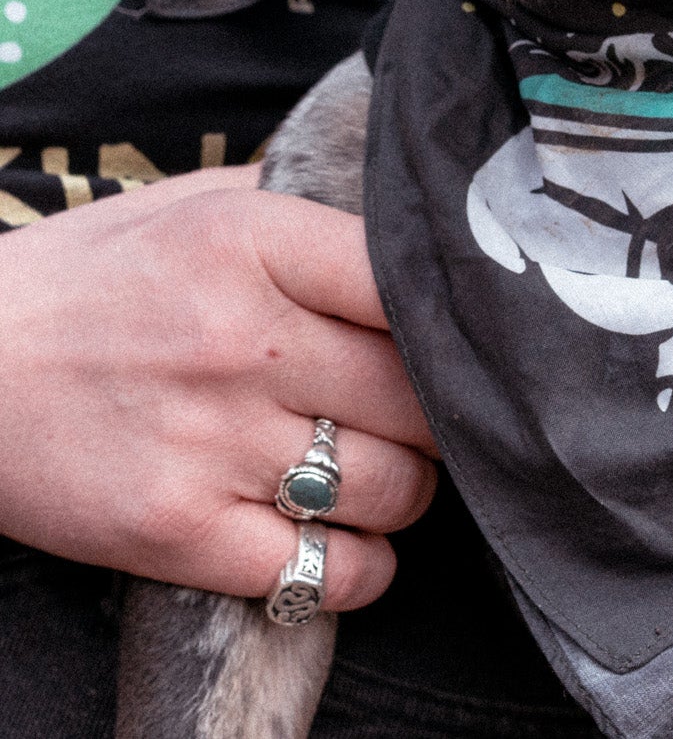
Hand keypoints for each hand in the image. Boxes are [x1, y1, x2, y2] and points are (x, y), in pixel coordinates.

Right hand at [0, 166, 436, 609]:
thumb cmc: (95, 276)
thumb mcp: (196, 204)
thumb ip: (308, 202)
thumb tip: (416, 208)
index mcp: (251, 242)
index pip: (412, 279)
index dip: (460, 313)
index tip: (474, 329)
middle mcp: (240, 341)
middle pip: (421, 393)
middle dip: (447, 409)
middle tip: (436, 410)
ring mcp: (209, 442)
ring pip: (393, 487)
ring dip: (412, 488)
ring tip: (390, 470)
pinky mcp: (174, 533)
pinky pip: (323, 573)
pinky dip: (361, 567)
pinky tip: (354, 540)